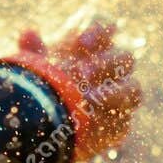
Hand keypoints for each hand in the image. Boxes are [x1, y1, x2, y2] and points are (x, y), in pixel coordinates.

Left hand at [18, 16, 141, 156]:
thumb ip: (34, 54)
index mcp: (93, 51)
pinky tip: (94, 120)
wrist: (47, 130)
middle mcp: (111, 71)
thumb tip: (28, 33)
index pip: (106, 33)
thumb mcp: (35, 73)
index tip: (82, 43)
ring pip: (134, 89)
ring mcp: (119, 97)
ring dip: (116, 92)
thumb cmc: (44, 92)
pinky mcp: (120, 123)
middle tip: (83, 73)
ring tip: (92, 98)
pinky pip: (125, 119)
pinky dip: (112, 119)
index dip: (100, 33)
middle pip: (125, 59)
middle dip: (107, 63)